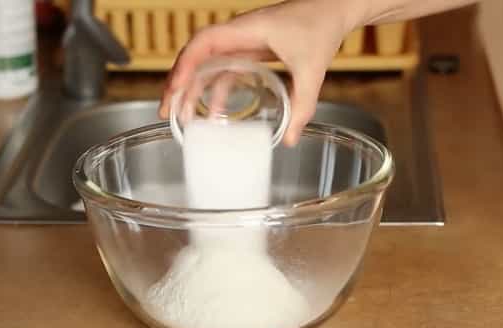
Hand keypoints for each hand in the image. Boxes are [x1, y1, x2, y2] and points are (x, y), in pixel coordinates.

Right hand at [158, 0, 359, 145]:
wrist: (334, 8)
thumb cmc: (321, 26)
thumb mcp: (312, 69)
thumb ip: (303, 105)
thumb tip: (289, 139)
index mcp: (246, 30)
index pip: (203, 43)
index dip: (185, 65)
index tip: (175, 89)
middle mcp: (238, 34)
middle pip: (196, 57)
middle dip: (178, 83)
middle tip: (168, 111)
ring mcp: (242, 42)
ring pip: (207, 65)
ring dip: (193, 88)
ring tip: (183, 116)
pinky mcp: (250, 51)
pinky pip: (224, 70)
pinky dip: (216, 89)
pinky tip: (215, 112)